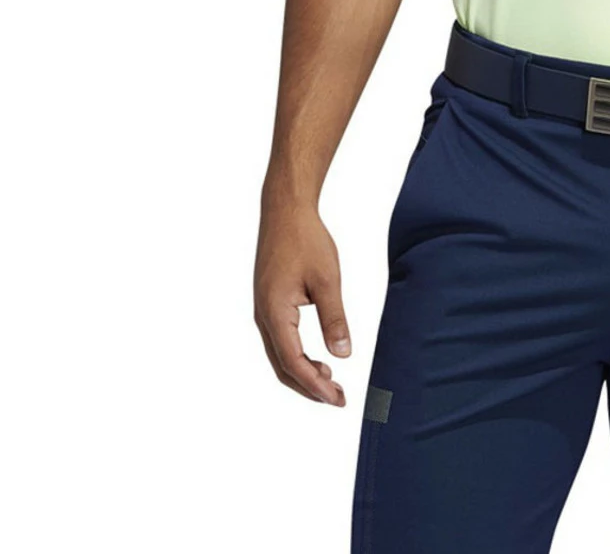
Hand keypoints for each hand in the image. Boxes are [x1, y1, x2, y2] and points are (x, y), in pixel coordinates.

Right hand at [254, 195, 349, 405]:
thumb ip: (335, 318)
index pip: (293, 363)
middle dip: (309, 387)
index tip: (337, 399)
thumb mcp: (327, 280)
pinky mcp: (269, 304)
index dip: (315, 386)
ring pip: (280, 356)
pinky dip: (297, 357)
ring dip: (303, 374)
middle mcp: (263, 317)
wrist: (285, 212)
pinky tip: (318, 358)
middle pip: (282, 367)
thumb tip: (344, 355)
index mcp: (275, 313)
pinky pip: (280, 341)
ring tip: (331, 382)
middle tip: (338, 399)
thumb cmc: (305, 240)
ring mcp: (264, 311)